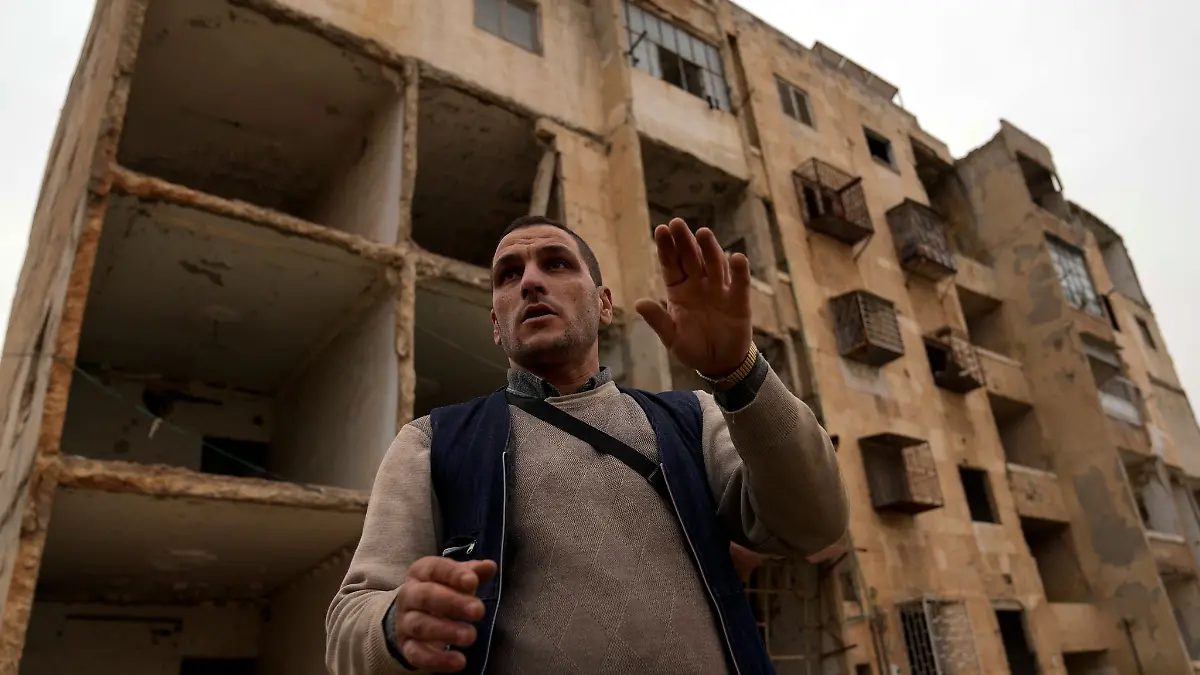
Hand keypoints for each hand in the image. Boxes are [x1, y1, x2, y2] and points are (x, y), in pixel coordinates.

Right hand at [392, 557, 497, 672]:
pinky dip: (437, 660)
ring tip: (471, 636)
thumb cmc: (441, 591)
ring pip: (421, 625)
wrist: (410, 617)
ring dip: (447, 631)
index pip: (434, 568)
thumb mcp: (455, 579)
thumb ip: (472, 572)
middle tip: (478, 610)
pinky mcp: (407, 646)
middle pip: (426, 596)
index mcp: (421, 572)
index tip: (473, 582)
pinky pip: (417, 654)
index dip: (453, 574)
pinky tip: (459, 661)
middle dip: (453, 603)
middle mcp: (409, 595)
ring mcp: (405, 622)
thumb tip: (489, 567)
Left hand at [635, 219, 752, 377]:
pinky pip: (739, 283)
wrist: (719, 363)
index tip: (661, 230)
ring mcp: (719, 290)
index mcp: (679, 291)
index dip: (666, 248)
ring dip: (709, 249)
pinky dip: (739, 271)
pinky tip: (737, 257)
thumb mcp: (672, 338)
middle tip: (676, 223)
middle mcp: (698, 285)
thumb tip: (639, 304)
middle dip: (684, 241)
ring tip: (703, 233)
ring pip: (714, 264)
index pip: (671, 265)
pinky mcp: (738, 301)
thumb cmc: (693, 347)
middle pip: (691, 258)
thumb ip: (658, 321)